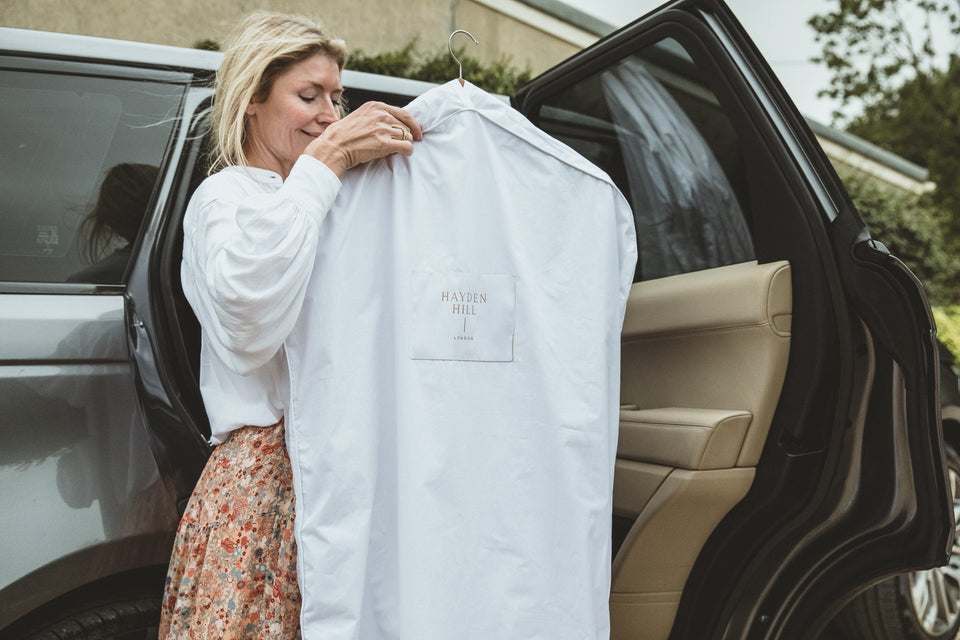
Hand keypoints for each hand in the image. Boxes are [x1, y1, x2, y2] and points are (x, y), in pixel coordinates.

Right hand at [305, 101, 422, 176]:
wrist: (334, 146)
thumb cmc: (344, 135)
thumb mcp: (360, 117)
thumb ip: (376, 117)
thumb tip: (393, 124)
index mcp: (376, 106)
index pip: (403, 113)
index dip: (412, 124)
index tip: (416, 132)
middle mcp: (381, 115)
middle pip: (406, 126)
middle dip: (407, 136)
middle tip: (407, 143)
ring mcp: (383, 128)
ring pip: (407, 136)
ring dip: (404, 144)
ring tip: (396, 149)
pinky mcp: (384, 143)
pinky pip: (406, 147)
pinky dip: (407, 151)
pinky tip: (402, 153)